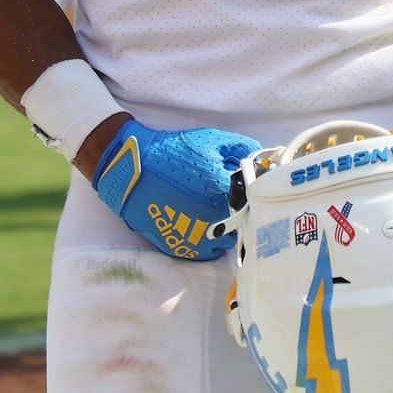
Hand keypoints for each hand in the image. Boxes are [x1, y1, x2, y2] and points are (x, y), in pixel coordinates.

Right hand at [90, 119, 258, 260]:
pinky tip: (205, 226)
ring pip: (226, 241)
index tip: (245, 186)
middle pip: (242, 222)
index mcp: (225, 192)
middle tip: (232, 199)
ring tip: (217, 212)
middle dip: (240, 210)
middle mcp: (214, 219)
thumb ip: (242, 148)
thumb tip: (261, 160)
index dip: (251, 192)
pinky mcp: (180, 246)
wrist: (132, 169)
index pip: (254, 199)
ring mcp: (196, 236)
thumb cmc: (173, 151)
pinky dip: (210, 242)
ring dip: (227, 229)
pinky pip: (206, 252)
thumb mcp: (211, 140)